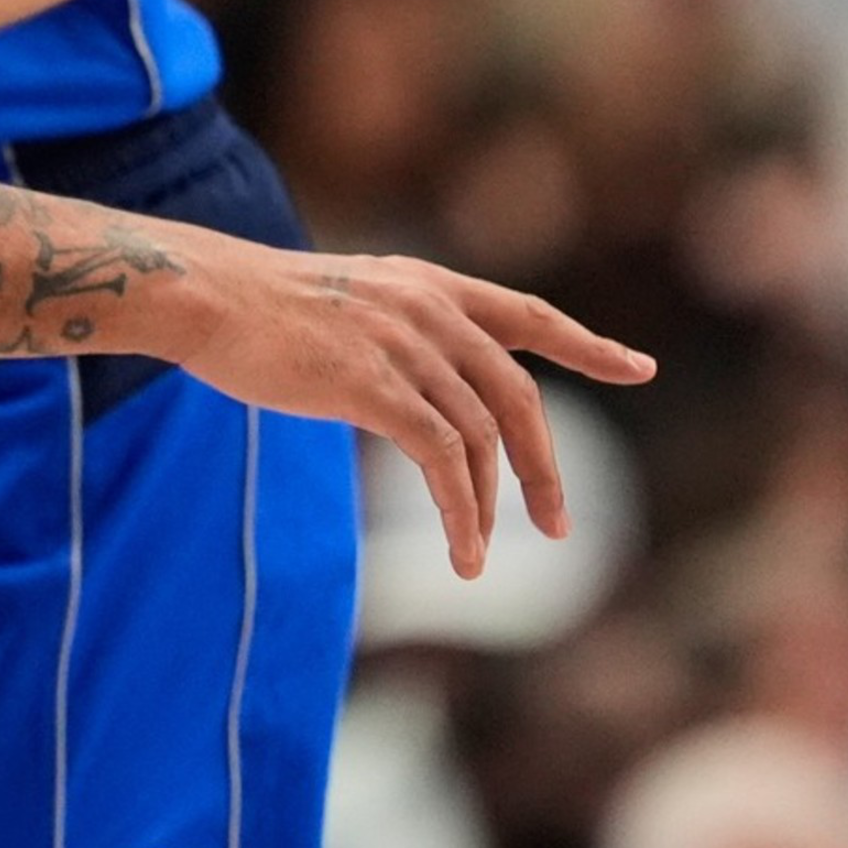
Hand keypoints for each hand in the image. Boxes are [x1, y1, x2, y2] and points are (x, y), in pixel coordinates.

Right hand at [159, 234, 649, 581]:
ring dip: (489, 510)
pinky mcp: (374, 384)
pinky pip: (442, 461)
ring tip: (479, 561)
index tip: (641, 368)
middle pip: (517, 398)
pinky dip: (460, 514)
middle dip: (544, 468)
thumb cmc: (261, 307)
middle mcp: (430, 310)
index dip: (588, 346)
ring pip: (481, 439)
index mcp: (429, 285)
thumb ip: (400, 333)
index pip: (529, 316)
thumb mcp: (351, 301)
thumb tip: (425, 393)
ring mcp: (404, 345)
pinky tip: (463, 551)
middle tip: (558, 527)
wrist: (206, 295)